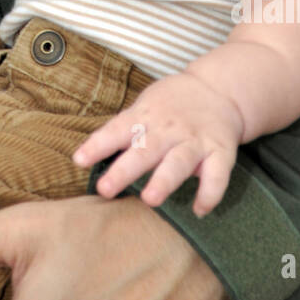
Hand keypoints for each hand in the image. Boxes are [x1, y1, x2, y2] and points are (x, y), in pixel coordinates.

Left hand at [73, 73, 243, 216]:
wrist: (218, 90)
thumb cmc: (170, 103)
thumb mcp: (144, 106)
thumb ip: (124, 129)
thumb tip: (89, 155)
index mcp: (146, 116)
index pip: (117, 129)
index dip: (98, 145)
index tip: (79, 160)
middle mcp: (169, 129)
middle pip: (144, 150)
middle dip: (124, 170)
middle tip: (105, 189)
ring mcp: (195, 141)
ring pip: (178, 162)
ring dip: (164, 181)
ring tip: (150, 199)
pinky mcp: (220, 152)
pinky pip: (217, 175)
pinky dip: (209, 194)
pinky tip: (199, 210)